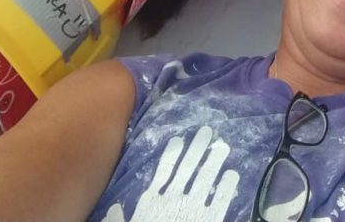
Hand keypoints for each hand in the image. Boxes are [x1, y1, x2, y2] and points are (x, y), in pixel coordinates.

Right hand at [99, 127, 239, 221]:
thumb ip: (117, 219)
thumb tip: (112, 208)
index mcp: (152, 201)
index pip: (163, 171)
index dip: (172, 154)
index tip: (178, 139)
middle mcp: (174, 199)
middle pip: (188, 168)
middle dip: (197, 148)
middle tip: (206, 131)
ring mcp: (193, 207)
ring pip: (205, 179)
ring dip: (214, 161)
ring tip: (223, 146)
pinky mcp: (209, 218)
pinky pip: (220, 200)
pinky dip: (226, 187)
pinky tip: (232, 174)